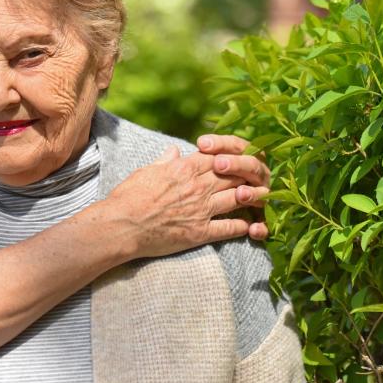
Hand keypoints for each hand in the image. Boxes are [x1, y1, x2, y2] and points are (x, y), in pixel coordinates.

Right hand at [104, 142, 270, 258]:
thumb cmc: (129, 197)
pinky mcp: (200, 232)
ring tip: (260, 197)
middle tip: (258, 176)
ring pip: (237, 198)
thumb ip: (165, 161)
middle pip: (232, 176)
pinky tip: (251, 226)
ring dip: (251, 197)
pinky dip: (243, 226)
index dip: (231, 157)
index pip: (217, 157)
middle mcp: (197, 187)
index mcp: (184, 169)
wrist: (122, 225)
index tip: (239, 158)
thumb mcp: (146, 172)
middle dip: (247, 174)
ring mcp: (201, 210)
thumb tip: (174, 150)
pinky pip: (229, 228)